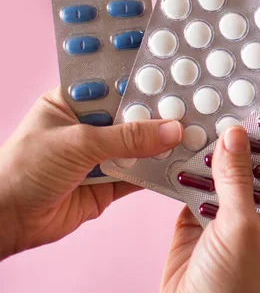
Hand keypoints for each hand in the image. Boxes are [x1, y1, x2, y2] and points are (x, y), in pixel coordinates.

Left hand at [0, 87, 182, 259]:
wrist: (5, 222)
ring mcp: (102, 155)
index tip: (177, 78)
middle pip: (134, 116)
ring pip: (141, 145)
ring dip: (165, 144)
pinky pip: (141, 174)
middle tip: (198, 107)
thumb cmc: (24, 169)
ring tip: (199, 134)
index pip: (116, 85)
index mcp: (74, 101)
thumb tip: (173, 130)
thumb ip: (128, 137)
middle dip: (162, 115)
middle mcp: (91, 125)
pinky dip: (160, 171)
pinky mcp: (111, 183)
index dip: (145, 83)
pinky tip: (183, 163)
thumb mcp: (78, 142)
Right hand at [161, 126, 259, 292]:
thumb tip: (236, 135)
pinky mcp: (201, 218)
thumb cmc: (231, 286)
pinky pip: (198, 185)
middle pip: (257, 166)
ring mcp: (231, 214)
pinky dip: (191, 169)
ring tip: (208, 117)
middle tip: (235, 104)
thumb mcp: (240, 227)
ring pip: (227, 173)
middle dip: (245, 141)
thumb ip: (237, 180)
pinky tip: (184, 146)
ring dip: (216, 152)